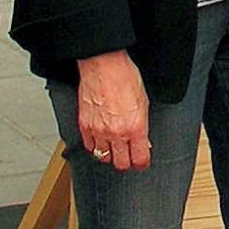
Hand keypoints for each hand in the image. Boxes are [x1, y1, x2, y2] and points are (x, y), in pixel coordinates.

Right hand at [76, 50, 150, 169]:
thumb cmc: (125, 77)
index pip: (139, 159)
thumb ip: (142, 126)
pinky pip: (89, 147)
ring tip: (114, 147)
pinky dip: (95, 146)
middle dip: (126, 162)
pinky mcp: (84, 126)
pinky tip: (100, 139)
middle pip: (121, 164)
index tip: (142, 161)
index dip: (142, 163)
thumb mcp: (144, 103)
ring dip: (110, 154)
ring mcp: (98, 131)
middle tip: (128, 156)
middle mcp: (116, 132)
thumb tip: (142, 141)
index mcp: (135, 127)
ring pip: (103, 157)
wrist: (104, 64)